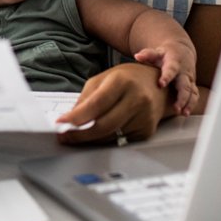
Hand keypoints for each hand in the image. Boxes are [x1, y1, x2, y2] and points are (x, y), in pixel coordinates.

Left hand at [55, 63, 169, 145]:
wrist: (159, 85)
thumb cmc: (128, 79)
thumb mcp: (103, 79)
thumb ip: (86, 98)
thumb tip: (70, 119)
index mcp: (122, 82)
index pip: (96, 104)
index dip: (77, 116)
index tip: (61, 123)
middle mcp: (136, 99)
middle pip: (104, 125)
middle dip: (81, 135)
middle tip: (65, 137)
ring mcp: (144, 116)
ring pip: (111, 136)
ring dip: (91, 139)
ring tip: (78, 135)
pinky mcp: (146, 131)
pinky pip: (120, 141)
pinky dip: (106, 139)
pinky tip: (99, 134)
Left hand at [133, 37, 197, 115]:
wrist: (181, 52)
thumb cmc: (165, 54)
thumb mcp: (157, 52)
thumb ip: (147, 54)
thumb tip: (137, 56)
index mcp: (174, 62)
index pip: (171, 69)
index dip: (167, 76)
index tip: (161, 84)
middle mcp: (183, 72)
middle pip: (185, 85)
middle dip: (182, 97)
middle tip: (176, 107)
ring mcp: (189, 80)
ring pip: (192, 92)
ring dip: (188, 103)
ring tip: (183, 113)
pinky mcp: (191, 86)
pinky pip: (194, 95)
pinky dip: (191, 105)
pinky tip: (185, 113)